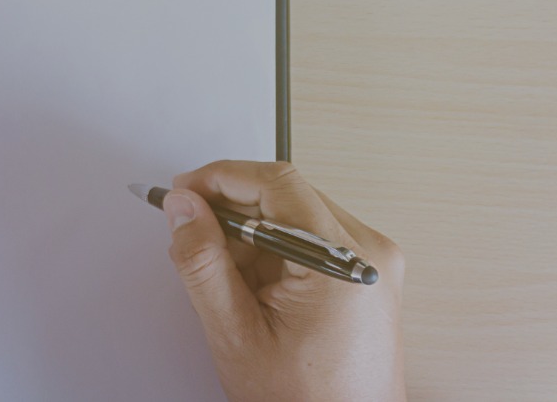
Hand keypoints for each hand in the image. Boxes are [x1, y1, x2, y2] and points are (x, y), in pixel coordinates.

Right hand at [164, 161, 405, 401]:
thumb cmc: (306, 401)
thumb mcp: (236, 333)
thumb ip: (203, 262)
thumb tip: (184, 208)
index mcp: (342, 262)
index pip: (276, 183)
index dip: (221, 177)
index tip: (185, 190)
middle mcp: (368, 252)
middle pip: (286, 195)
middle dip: (232, 211)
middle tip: (193, 235)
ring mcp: (372, 262)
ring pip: (295, 215)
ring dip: (252, 235)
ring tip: (229, 283)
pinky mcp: (366, 274)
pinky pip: (312, 238)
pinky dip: (274, 251)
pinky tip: (255, 289)